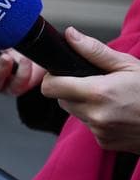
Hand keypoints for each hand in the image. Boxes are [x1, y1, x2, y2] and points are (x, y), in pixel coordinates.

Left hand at [42, 28, 139, 152]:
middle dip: (71, 89)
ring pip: (76, 113)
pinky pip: (90, 127)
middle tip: (94, 82)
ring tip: (111, 98)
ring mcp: (101, 132)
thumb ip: (95, 51)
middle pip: (61, 100)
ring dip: (85, 104)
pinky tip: (118, 113)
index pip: (50, 87)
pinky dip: (98, 119)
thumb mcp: (128, 65)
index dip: (52, 78)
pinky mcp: (106, 143)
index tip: (61, 72)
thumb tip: (70, 35)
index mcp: (98, 93)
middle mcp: (96, 115)